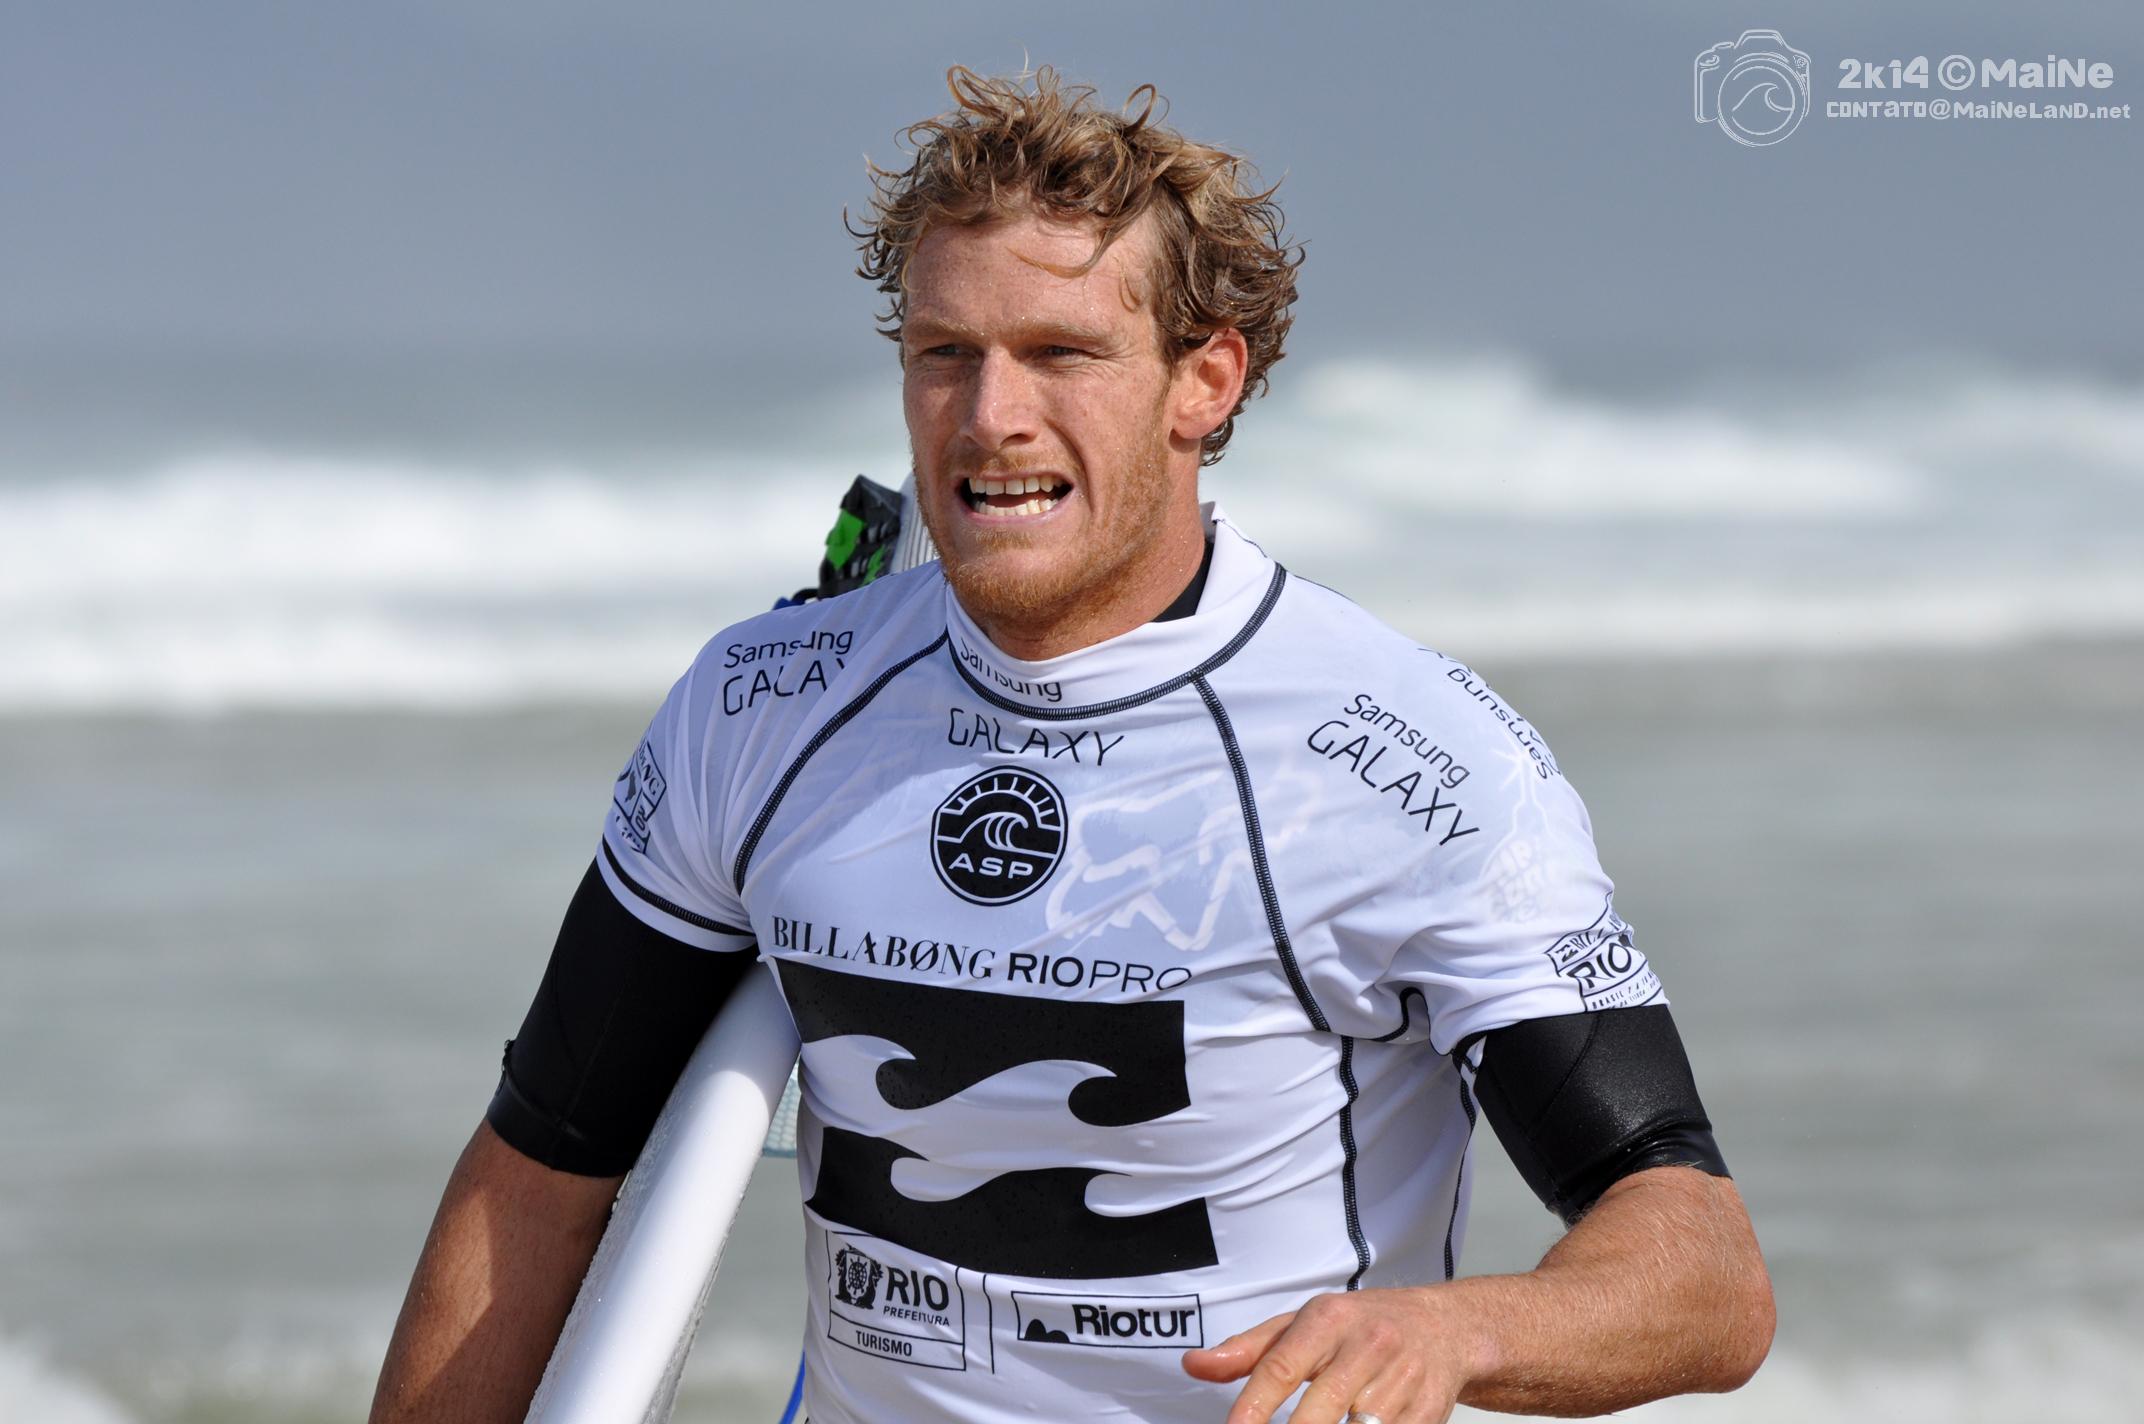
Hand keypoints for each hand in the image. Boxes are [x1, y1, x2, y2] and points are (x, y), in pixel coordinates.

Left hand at [1181, 1287, 1483, 1423]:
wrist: (1443, 1328)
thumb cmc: (1359, 1326)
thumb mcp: (1302, 1324)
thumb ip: (1247, 1350)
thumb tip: (1195, 1365)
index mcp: (1328, 1321)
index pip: (1281, 1367)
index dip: (1253, 1408)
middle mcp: (1366, 1348)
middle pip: (1319, 1410)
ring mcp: (1400, 1383)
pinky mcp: (1425, 1414)